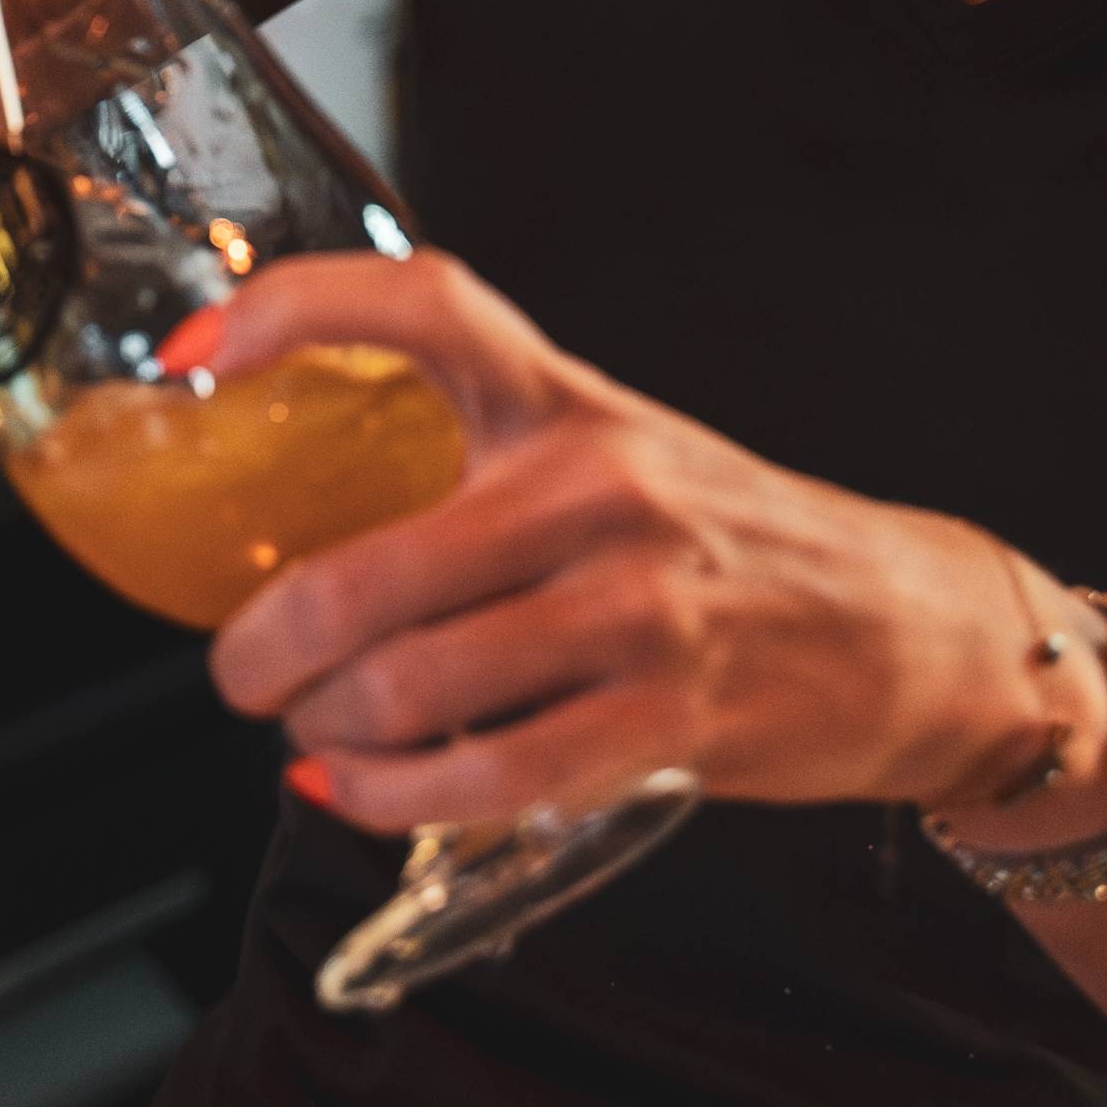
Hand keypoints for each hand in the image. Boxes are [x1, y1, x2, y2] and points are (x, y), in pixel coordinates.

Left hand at [194, 251, 1046, 831]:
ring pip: (409, 686)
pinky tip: (362, 796)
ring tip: (317, 737)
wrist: (910, 626)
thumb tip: (307, 533)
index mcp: (573, 401)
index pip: (426, 306)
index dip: (296, 309)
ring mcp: (638, 605)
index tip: (196, 348)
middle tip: (240, 672)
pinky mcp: (669, 716)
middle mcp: (599, 487)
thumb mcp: (618, 457)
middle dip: (263, 647)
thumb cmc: (737, 545)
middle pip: (364, 570)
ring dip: (326, 733)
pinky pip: (488, 777)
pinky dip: (395, 801)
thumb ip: (485, 469)